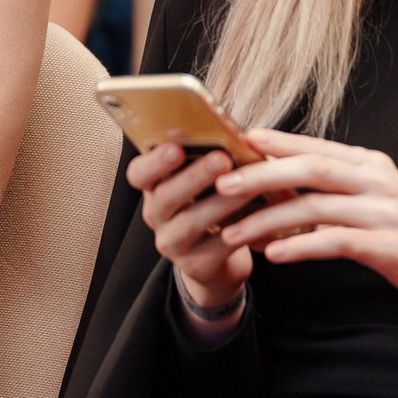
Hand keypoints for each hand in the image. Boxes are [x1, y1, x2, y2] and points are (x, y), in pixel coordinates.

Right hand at [130, 142, 254, 321]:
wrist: (219, 259)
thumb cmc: (212, 206)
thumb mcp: (202, 182)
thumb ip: (206, 158)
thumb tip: (225, 131)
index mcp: (153, 188)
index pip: (138, 173)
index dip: (154, 161)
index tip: (175, 147)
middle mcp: (155, 215)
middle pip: (166, 195)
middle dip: (195, 176)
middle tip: (222, 159)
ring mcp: (172, 243)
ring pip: (192, 222)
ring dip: (222, 202)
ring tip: (248, 186)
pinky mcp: (196, 266)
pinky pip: (218, 248)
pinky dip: (240, 232)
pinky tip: (259, 218)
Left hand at [215, 129, 397, 338]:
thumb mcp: (371, 198)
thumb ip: (331, 185)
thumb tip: (272, 177)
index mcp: (369, 164)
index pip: (313, 147)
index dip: (272, 144)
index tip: (233, 143)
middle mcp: (377, 181)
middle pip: (310, 169)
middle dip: (261, 175)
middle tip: (223, 184)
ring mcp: (385, 213)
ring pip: (316, 208)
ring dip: (269, 221)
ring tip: (234, 233)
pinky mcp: (390, 247)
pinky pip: (336, 242)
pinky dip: (301, 246)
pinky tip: (275, 255)